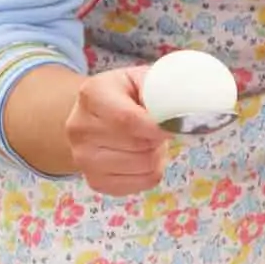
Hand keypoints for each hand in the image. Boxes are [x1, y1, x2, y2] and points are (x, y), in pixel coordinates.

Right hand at [66, 68, 172, 197]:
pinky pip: (141, 184)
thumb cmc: (126, 95)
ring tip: (148, 141)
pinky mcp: (95, 181)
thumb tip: (185, 110)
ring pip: (143, 166)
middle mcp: (80, 128)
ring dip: (156, 155)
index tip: (174, 126)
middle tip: (156, 129)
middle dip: (158, 138)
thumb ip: (162, 89)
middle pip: (139, 146)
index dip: (157, 128)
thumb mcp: (141, 80)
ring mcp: (83, 158)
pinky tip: (141, 157)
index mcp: (92, 95)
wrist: (96, 116)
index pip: (127, 119)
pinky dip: (151, 172)